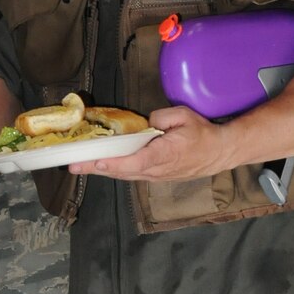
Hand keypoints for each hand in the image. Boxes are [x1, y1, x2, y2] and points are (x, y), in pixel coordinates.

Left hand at [77, 104, 228, 181]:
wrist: (220, 152)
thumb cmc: (202, 133)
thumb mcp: (183, 116)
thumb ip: (160, 118)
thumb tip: (143, 124)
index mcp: (165, 154)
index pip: (136, 162)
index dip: (114, 164)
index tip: (96, 163)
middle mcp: (158, 170)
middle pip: (123, 172)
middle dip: (96, 169)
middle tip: (73, 166)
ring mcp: (157, 176)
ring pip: (125, 175)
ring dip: (102, 172)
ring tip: (80, 167)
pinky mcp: (156, 177)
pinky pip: (132, 175)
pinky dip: (115, 172)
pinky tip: (101, 167)